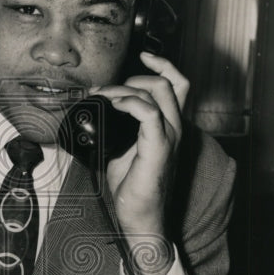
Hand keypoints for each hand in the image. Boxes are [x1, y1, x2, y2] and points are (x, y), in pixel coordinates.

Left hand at [90, 51, 188, 261]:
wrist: (141, 218)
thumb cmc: (133, 189)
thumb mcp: (121, 150)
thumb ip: (117, 129)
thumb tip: (95, 114)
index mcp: (169, 127)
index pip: (178, 85)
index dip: (164, 65)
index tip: (144, 56)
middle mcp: (175, 129)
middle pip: (169, 83)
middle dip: (135, 77)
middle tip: (105, 89)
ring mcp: (170, 137)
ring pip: (159, 92)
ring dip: (125, 88)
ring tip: (103, 97)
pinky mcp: (160, 147)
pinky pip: (149, 112)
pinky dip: (129, 103)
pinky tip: (114, 106)